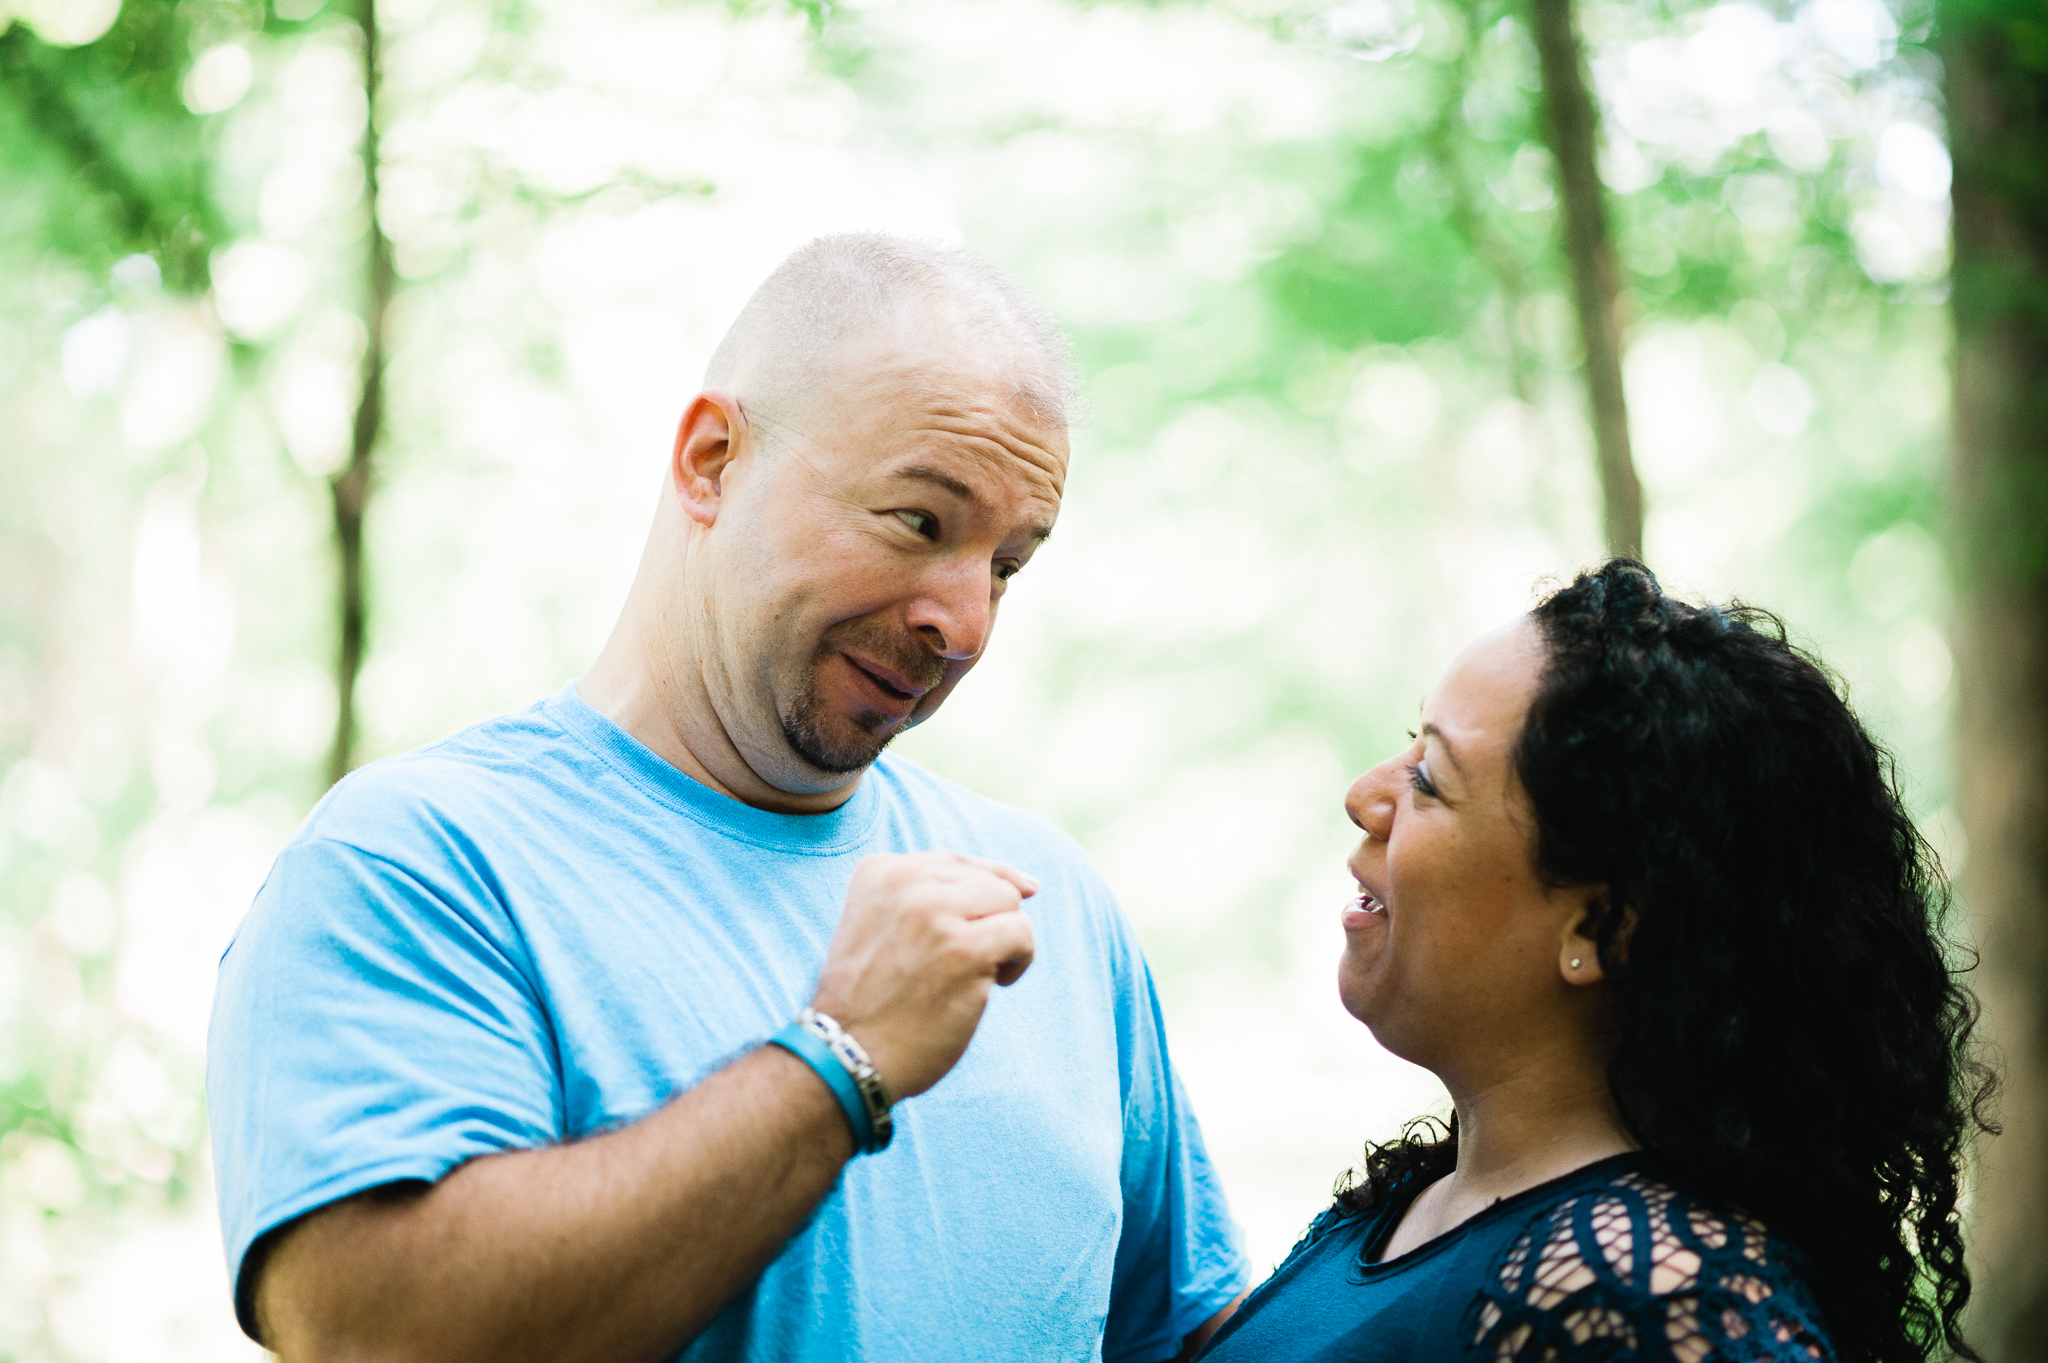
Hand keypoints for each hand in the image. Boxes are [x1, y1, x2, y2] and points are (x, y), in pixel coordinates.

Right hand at [809, 852, 1037, 1100]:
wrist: (846, 1053)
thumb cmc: (872, 999)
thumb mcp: (880, 924)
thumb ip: (931, 896)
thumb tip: (1028, 884)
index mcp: (880, 871)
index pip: (956, 862)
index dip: (982, 890)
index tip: (986, 922)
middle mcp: (906, 882)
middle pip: (989, 881)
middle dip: (990, 921)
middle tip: (966, 961)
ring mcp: (935, 913)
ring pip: (1009, 901)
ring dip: (1006, 939)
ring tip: (982, 972)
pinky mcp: (964, 949)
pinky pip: (1021, 933)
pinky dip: (1019, 961)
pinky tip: (996, 984)